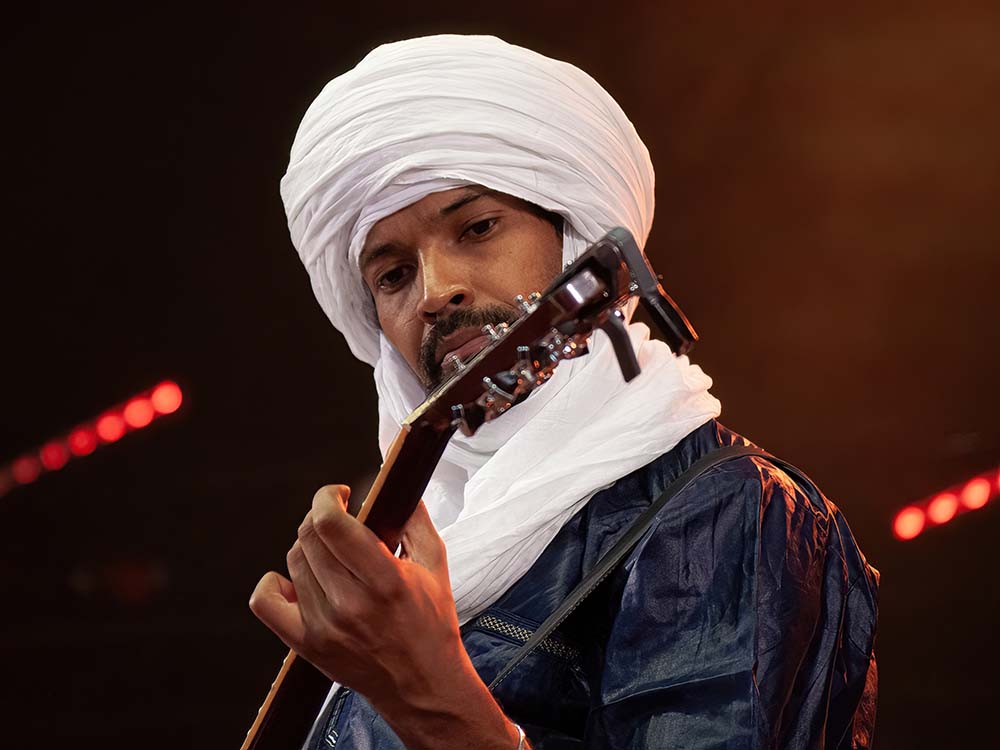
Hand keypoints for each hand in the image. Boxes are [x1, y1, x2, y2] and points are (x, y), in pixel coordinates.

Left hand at [249, 485, 523, 748]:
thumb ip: (415, 521)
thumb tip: (397, 487)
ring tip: (331, 555)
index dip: (327, 498)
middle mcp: (350, 604)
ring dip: (309, 547)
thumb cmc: (432, 625)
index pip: (331, 524)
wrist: (423, 686)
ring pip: (294, 561)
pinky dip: (275, 583)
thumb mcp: (436, 566)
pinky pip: (266, 602)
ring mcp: (324, 626)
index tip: (338, 495)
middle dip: (321, 517)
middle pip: (308, 537)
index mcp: (385, 581)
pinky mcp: (307, 645)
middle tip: (338, 521)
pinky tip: (297, 580)